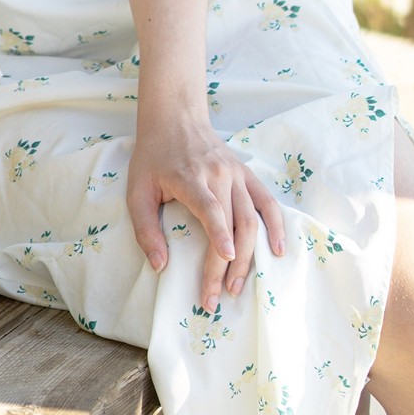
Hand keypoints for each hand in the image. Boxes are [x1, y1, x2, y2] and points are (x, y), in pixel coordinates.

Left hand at [127, 110, 284, 310]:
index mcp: (190, 176)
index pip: (210, 207)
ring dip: (250, 254)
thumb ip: (145, 229)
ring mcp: (236, 173)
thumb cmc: (153, 158)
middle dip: (228, 264)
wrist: (176, 118)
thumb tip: (160, 265)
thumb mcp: (137, 190)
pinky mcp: (246, 174)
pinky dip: (276, 226)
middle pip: (232, 222)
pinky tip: (277, 250)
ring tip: (238, 285)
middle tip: (218, 296)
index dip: (219, 233)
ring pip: (252, 217)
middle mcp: (218, 174)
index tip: (225, 258)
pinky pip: (267, 202)